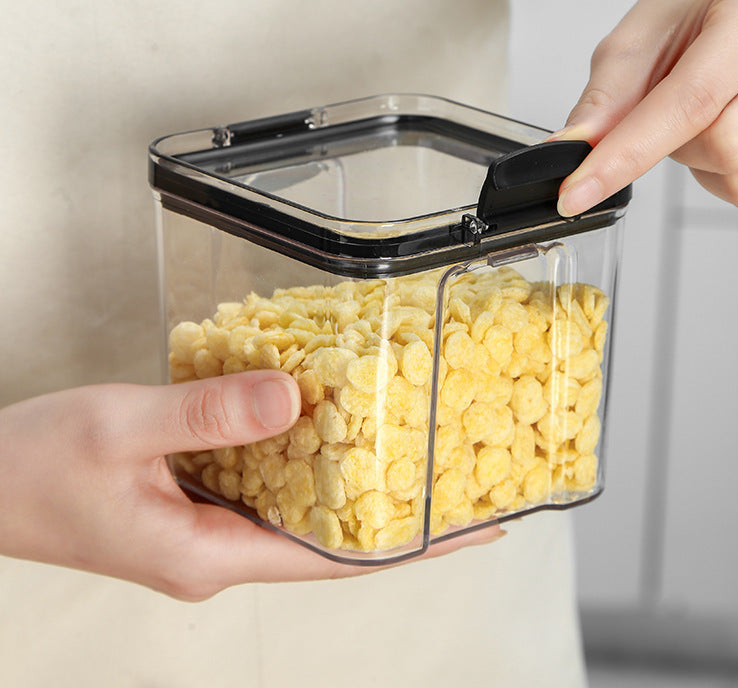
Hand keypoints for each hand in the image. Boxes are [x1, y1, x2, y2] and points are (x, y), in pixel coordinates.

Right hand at [0, 372, 498, 599]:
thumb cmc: (30, 467)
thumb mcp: (121, 428)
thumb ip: (208, 415)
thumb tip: (292, 400)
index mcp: (208, 556)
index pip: (336, 560)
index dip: (411, 544)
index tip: (471, 526)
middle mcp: (217, 554)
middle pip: (328, 537)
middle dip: (392, 509)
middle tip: (453, 470)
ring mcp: (206, 532)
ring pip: (297, 508)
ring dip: (347, 479)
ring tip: (404, 443)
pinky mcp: (193, 506)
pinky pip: (262, 485)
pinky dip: (297, 457)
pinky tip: (318, 424)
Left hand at [553, 0, 737, 219]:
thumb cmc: (698, 19)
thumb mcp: (636, 40)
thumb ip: (603, 99)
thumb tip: (570, 150)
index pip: (692, 101)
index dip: (626, 154)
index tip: (576, 193)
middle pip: (726, 146)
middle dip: (676, 146)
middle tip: (674, 111)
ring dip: (703, 165)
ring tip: (707, 120)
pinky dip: (729, 181)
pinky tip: (732, 141)